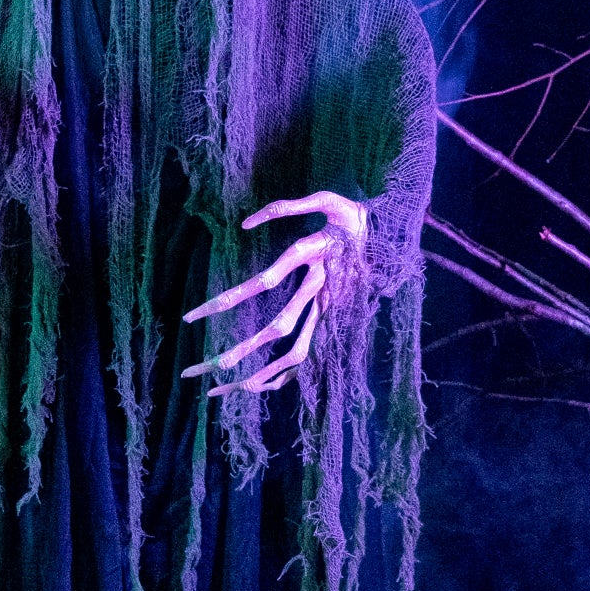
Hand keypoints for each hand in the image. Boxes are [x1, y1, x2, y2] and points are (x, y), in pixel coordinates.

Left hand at [180, 189, 366, 397]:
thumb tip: (244, 224)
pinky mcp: (333, 320)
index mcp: (316, 261)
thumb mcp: (327, 200)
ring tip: (225, 389)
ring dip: (261, 374)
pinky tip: (254, 387)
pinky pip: (308, 355)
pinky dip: (282, 375)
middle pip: (279, 327)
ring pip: (297, 352)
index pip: (265, 282)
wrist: (395, 238)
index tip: (194, 314)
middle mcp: (321, 293)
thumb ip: (286, 207)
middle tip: (205, 368)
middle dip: (241, 349)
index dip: (230, 298)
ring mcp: (329, 311)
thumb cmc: (354, 218)